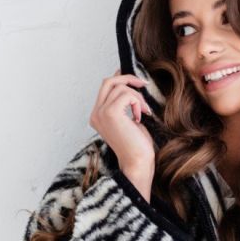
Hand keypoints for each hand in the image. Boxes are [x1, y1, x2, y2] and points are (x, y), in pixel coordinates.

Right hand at [89, 69, 155, 185]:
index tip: (136, 81)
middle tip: (143, 84)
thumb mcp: (128, 119)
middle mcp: (96, 114)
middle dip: (128, 78)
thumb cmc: (136, 145)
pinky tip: (140, 116)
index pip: (105, 88)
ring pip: (120, 87)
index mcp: (97, 116)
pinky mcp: (111, 113)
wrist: (137, 162)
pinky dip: (137, 102)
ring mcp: (101, 113)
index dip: (121, 79)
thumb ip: (124, 104)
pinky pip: (126, 94)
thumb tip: (130, 83)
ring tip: (143, 112)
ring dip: (137, 97)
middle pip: (108, 82)